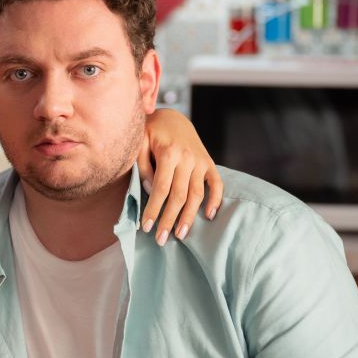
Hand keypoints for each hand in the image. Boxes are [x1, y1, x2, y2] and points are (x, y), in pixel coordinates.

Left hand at [138, 108, 222, 244]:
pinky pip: (216, 183)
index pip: (161, 188)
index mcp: (169, 153)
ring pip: (197, 194)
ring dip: (189, 217)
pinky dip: (215, 200)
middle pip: (179, 196)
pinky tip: (209, 216)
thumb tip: (153, 192)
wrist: (172, 116)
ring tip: (180, 235)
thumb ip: (143, 168)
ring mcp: (201, 161)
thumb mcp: (140, 144)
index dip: (153, 210)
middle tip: (161, 240)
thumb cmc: (151, 132)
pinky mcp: (209, 163)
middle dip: (170, 220)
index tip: (146, 227)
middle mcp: (188, 158)